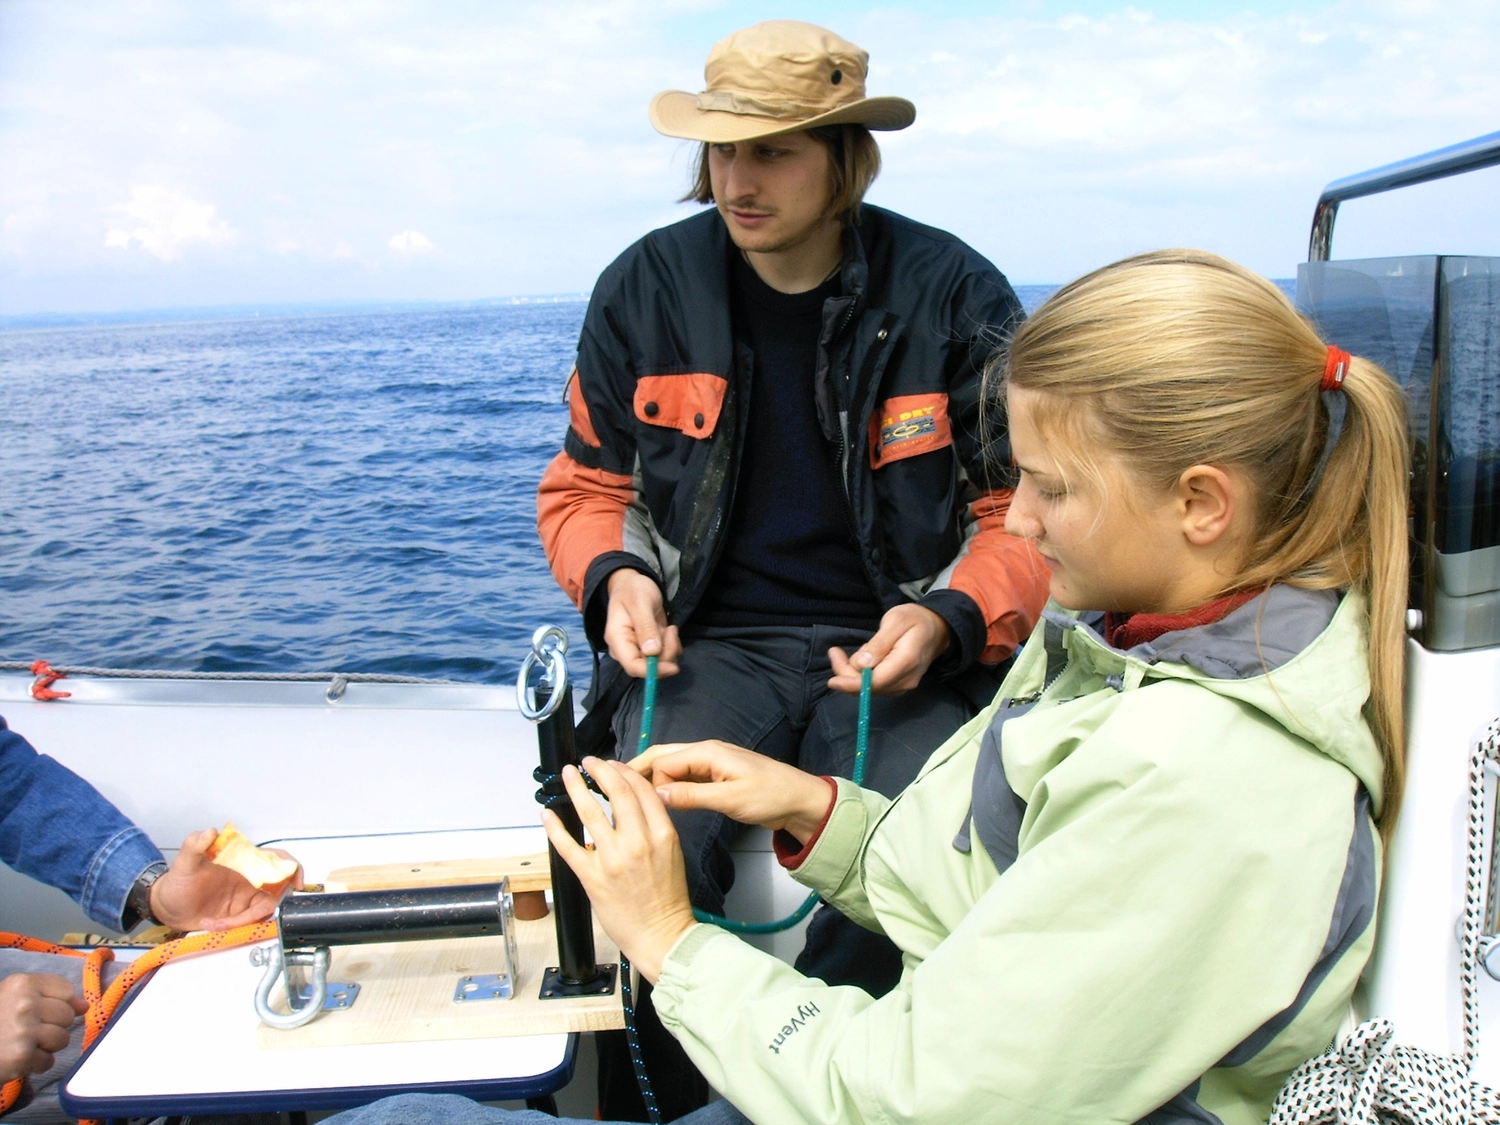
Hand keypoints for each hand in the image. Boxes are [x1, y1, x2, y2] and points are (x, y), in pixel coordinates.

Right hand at [0, 974, 85, 1083]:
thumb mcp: (14, 997)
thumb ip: (50, 995)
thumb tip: (84, 1006)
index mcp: (22, 983)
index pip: (66, 991)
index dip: (58, 1004)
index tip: (41, 1011)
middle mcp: (25, 1003)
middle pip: (66, 1016)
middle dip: (52, 1027)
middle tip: (30, 1031)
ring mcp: (24, 1030)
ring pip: (62, 1039)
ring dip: (46, 1047)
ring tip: (25, 1045)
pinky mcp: (23, 1056)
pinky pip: (48, 1061)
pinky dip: (36, 1065)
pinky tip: (19, 1059)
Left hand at [149, 829, 302, 932]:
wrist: (167, 908)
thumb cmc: (176, 883)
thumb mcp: (183, 863)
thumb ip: (194, 845)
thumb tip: (209, 832)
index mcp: (243, 861)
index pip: (275, 859)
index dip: (291, 867)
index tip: (296, 882)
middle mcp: (249, 879)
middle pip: (277, 889)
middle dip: (272, 903)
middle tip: (252, 914)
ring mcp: (246, 898)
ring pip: (264, 909)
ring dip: (245, 920)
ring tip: (218, 921)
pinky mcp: (240, 915)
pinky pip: (250, 922)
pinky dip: (237, 926)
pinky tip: (215, 924)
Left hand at [541, 757, 695, 984]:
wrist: (663, 935)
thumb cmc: (668, 900)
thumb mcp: (673, 854)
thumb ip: (655, 827)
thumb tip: (632, 806)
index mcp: (662, 834)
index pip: (641, 790)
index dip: (624, 771)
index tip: (613, 765)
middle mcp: (638, 842)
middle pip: (617, 792)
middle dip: (600, 770)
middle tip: (589, 762)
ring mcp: (613, 859)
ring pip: (590, 811)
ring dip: (576, 787)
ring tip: (569, 775)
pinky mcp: (592, 877)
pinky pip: (568, 845)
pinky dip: (555, 826)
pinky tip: (548, 814)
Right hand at [604, 569, 681, 678]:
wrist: (635, 584)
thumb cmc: (634, 590)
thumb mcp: (640, 603)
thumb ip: (645, 627)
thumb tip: (652, 652)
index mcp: (618, 640)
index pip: (632, 666)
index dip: (652, 671)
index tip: (673, 667)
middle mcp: (626, 649)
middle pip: (648, 667)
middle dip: (666, 653)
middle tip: (672, 630)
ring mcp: (639, 650)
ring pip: (660, 663)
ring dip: (671, 647)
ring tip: (669, 628)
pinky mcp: (651, 648)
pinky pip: (666, 656)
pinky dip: (673, 646)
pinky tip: (668, 631)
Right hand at [632, 741, 832, 843]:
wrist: (800, 800)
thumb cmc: (771, 796)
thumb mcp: (730, 799)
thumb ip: (692, 796)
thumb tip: (658, 794)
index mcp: (708, 752)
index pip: (664, 761)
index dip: (649, 781)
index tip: (637, 802)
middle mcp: (706, 752)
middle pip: (663, 756)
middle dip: (640, 770)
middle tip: (614, 787)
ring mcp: (711, 764)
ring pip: (672, 767)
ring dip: (654, 779)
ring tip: (632, 796)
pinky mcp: (716, 776)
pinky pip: (685, 777)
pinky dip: (671, 785)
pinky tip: (661, 800)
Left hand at [828, 603, 949, 694]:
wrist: (936, 628)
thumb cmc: (914, 620)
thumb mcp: (896, 621)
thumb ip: (879, 644)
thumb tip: (861, 665)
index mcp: (906, 662)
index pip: (875, 682)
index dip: (851, 684)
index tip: (832, 681)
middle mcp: (906, 680)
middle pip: (869, 688)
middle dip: (847, 674)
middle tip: (834, 652)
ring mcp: (903, 685)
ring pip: (869, 689)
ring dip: (852, 673)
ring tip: (848, 651)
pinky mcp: (898, 686)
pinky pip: (874, 686)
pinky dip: (861, 675)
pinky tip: (863, 658)